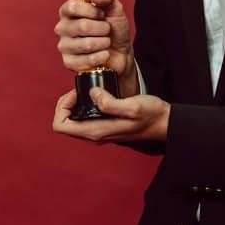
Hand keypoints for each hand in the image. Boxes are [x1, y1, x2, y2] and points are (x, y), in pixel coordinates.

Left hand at [52, 87, 169, 142]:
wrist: (163, 123)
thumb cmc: (150, 115)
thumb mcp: (132, 106)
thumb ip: (110, 102)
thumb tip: (92, 94)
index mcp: (96, 131)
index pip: (61, 126)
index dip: (62, 107)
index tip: (77, 93)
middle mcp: (94, 135)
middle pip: (64, 123)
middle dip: (66, 104)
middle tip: (80, 89)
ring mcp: (98, 131)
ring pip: (73, 121)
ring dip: (74, 104)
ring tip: (87, 90)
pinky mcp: (104, 126)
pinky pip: (84, 118)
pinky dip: (83, 106)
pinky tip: (96, 94)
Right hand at [54, 0, 137, 95]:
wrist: (121, 52)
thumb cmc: (114, 29)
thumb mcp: (114, 9)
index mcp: (69, 12)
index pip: (72, 7)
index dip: (92, 11)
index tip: (102, 14)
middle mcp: (63, 28)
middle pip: (82, 26)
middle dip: (103, 29)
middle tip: (107, 30)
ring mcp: (64, 46)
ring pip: (86, 44)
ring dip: (104, 43)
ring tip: (105, 42)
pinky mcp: (69, 62)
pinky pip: (86, 60)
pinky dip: (101, 56)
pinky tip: (104, 54)